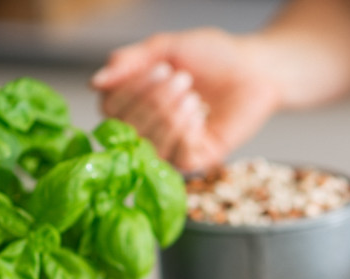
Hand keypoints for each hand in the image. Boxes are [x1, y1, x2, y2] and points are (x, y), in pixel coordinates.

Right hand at [90, 28, 281, 172]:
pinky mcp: (199, 160)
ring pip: (151, 146)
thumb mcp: (165, 48)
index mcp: (135, 102)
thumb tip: (94, 83)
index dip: (129, 91)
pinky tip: (201, 116)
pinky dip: (186, 134)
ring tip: (193, 94)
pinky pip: (178, 160)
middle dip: (154, 100)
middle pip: (128, 130)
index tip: (159, 67)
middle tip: (182, 78)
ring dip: (170, 116)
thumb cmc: (213, 56)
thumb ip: (129, 61)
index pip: (110, 109)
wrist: (254, 68)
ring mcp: (174, 147)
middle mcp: (150, 128)